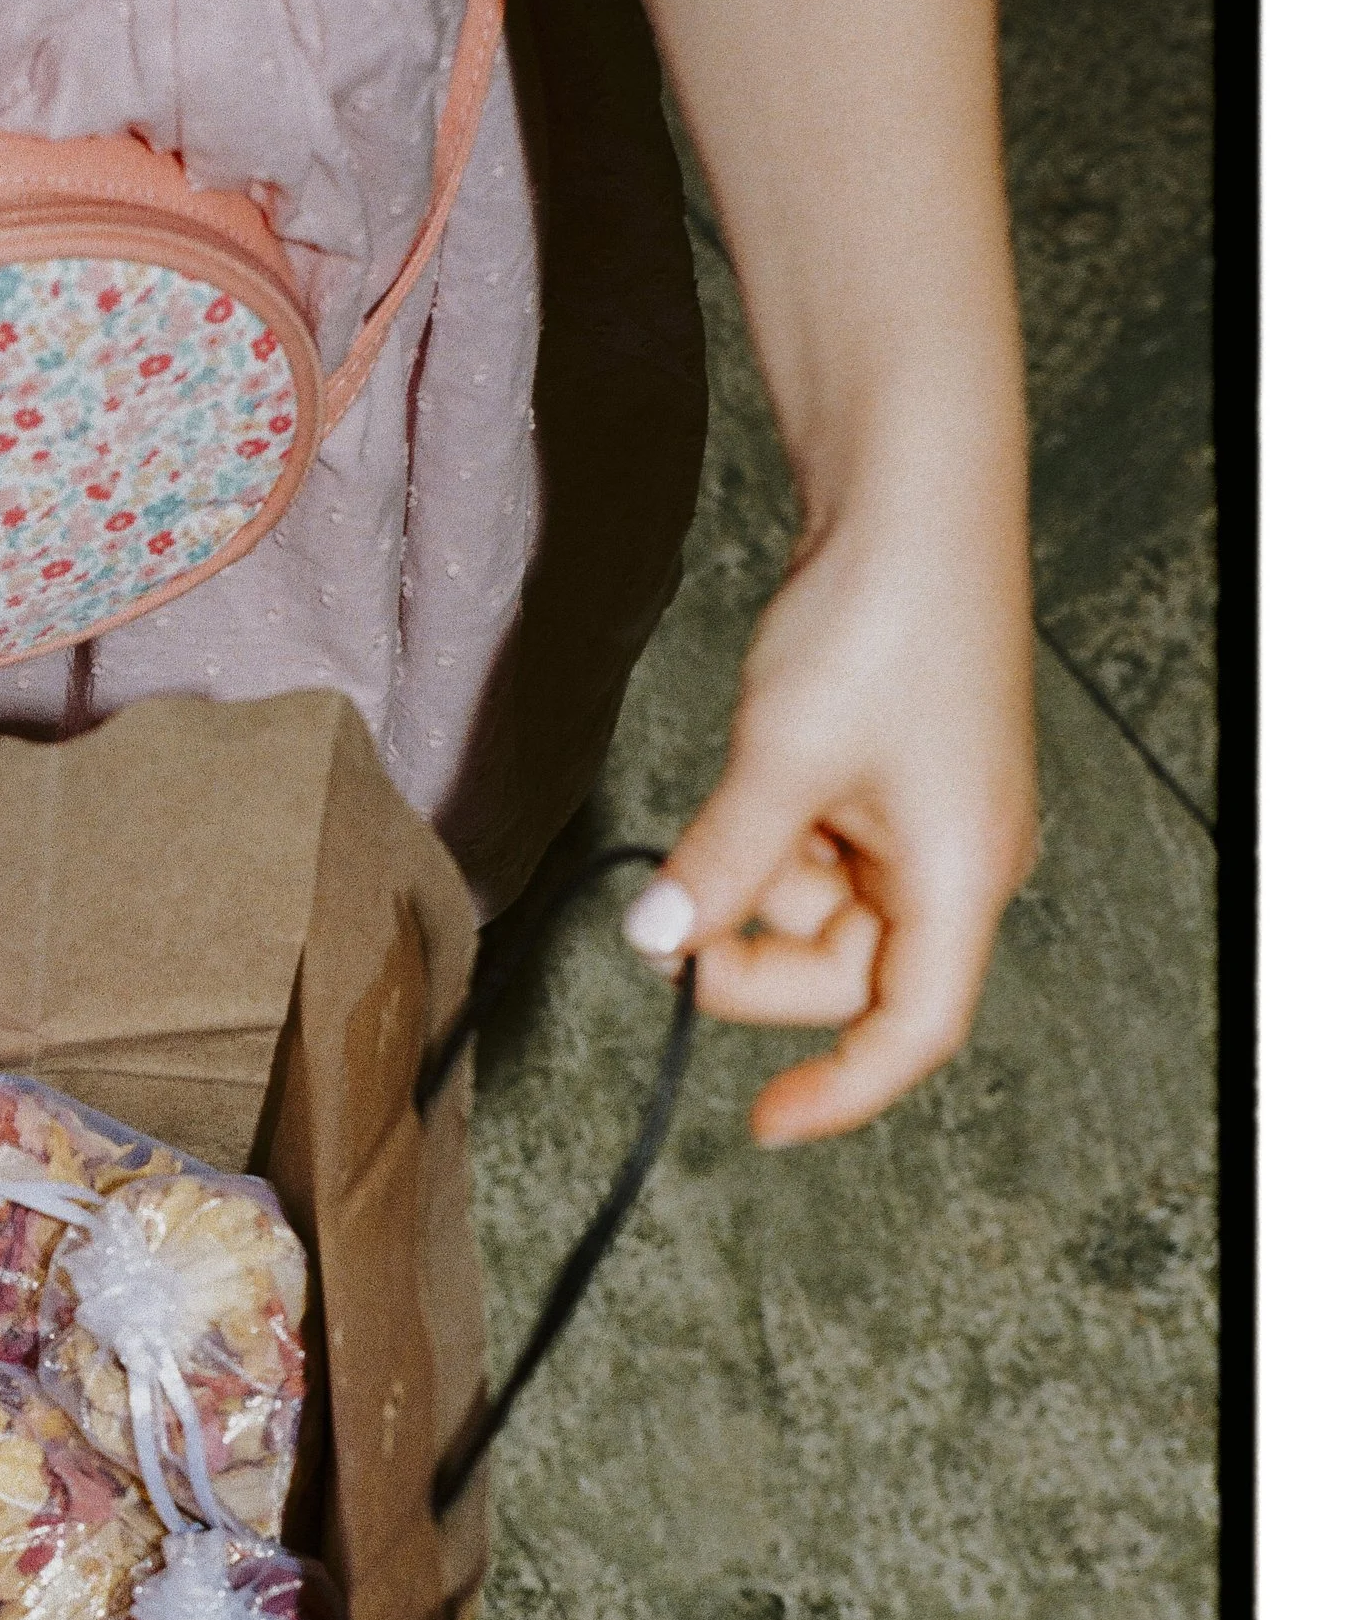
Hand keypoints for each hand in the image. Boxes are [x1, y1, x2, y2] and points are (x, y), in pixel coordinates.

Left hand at [622, 499, 1038, 1143]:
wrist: (912, 496)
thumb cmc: (879, 619)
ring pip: (820, 914)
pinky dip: (771, 840)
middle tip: (675, 920)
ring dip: (758, 881)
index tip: (759, 1124)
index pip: (909, 1032)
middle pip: (848, 977)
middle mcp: (959, 864)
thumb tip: (657, 943)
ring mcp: (927, 826)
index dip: (838, 1090)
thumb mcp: (778, 761)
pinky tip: (763, 772)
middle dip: (757, 954)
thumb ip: (720, 867)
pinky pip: (819, 854)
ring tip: (745, 790)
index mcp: (963, 878)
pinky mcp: (892, 788)